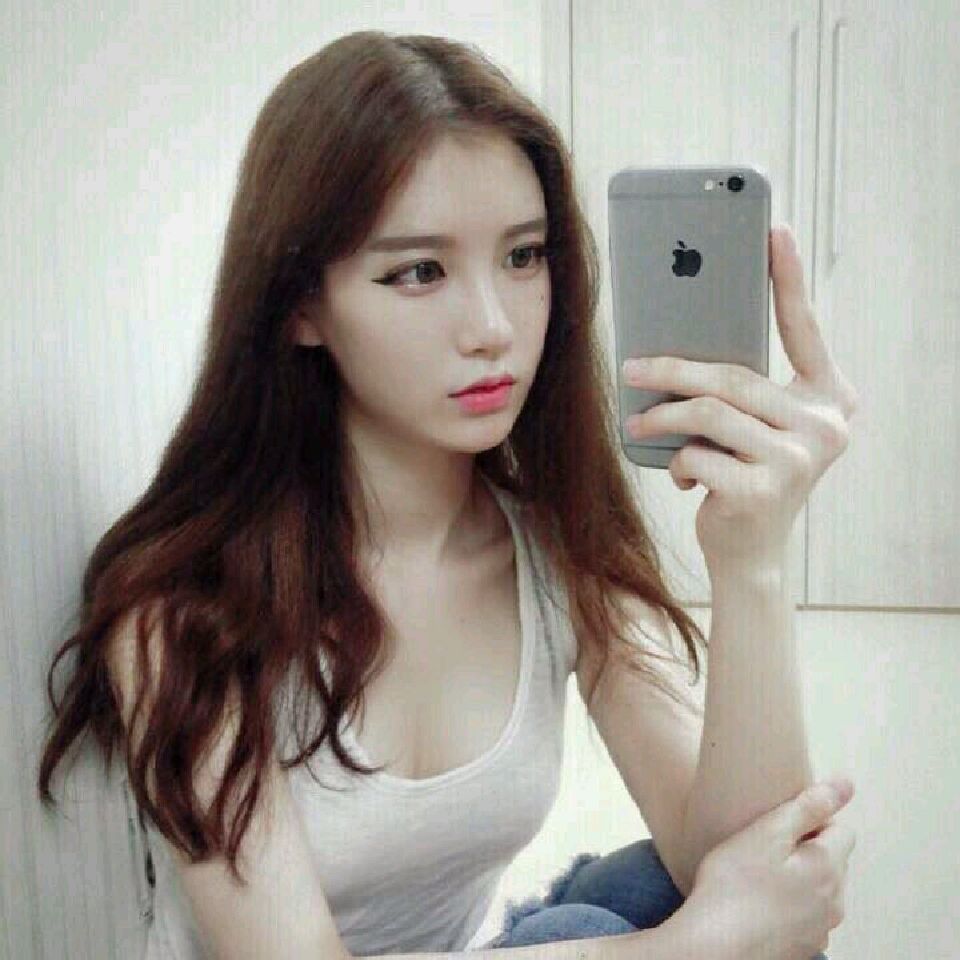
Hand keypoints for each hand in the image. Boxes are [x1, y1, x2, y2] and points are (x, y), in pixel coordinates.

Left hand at [622, 225, 860, 574]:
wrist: (748, 552)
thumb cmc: (742, 474)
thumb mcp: (748, 427)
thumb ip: (735, 389)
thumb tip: (675, 343)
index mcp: (829, 399)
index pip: (804, 329)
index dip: (787, 278)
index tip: (771, 231)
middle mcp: (826, 425)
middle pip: (734, 376)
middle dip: (673, 369)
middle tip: (632, 366)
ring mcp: (799, 460)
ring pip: (709, 412)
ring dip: (663, 416)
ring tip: (639, 420)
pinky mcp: (764, 491)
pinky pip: (697, 454)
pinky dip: (677, 462)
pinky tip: (682, 476)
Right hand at [672, 779, 856, 959]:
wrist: (715, 946)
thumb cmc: (735, 885)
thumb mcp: (767, 832)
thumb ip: (808, 806)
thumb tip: (846, 783)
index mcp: (828, 867)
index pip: (842, 830)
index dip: (813, 819)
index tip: (780, 824)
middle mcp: (834, 901)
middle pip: (832, 861)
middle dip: (806, 849)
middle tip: (764, 846)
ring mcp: (820, 929)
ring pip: (819, 890)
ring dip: (798, 878)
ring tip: (757, 875)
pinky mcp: (803, 948)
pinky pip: (805, 915)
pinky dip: (788, 906)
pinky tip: (758, 903)